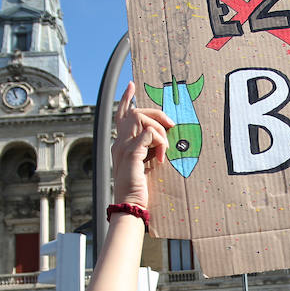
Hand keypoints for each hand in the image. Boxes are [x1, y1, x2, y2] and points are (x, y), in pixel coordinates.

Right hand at [111, 82, 173, 209]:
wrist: (130, 205)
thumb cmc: (139, 188)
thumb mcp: (143, 164)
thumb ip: (147, 149)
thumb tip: (162, 139)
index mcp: (120, 143)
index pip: (121, 114)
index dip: (126, 98)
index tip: (131, 85)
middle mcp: (119, 142)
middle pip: (135, 111)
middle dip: (156, 113)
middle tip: (171, 125)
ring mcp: (123, 147)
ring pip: (142, 118)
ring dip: (159, 130)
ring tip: (164, 149)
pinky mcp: (131, 154)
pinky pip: (149, 134)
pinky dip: (160, 142)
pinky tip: (162, 157)